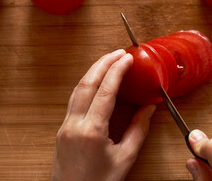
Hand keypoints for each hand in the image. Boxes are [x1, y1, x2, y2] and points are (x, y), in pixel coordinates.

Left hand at [51, 49, 156, 180]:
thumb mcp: (124, 159)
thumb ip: (138, 131)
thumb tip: (149, 108)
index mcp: (91, 131)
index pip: (105, 91)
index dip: (116, 71)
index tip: (127, 58)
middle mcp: (74, 124)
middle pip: (87, 83)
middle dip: (102, 63)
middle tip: (117, 52)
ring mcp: (65, 125)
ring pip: (77, 89)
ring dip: (92, 71)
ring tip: (107, 61)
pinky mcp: (62, 128)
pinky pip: (74, 98)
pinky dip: (85, 84)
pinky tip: (95, 81)